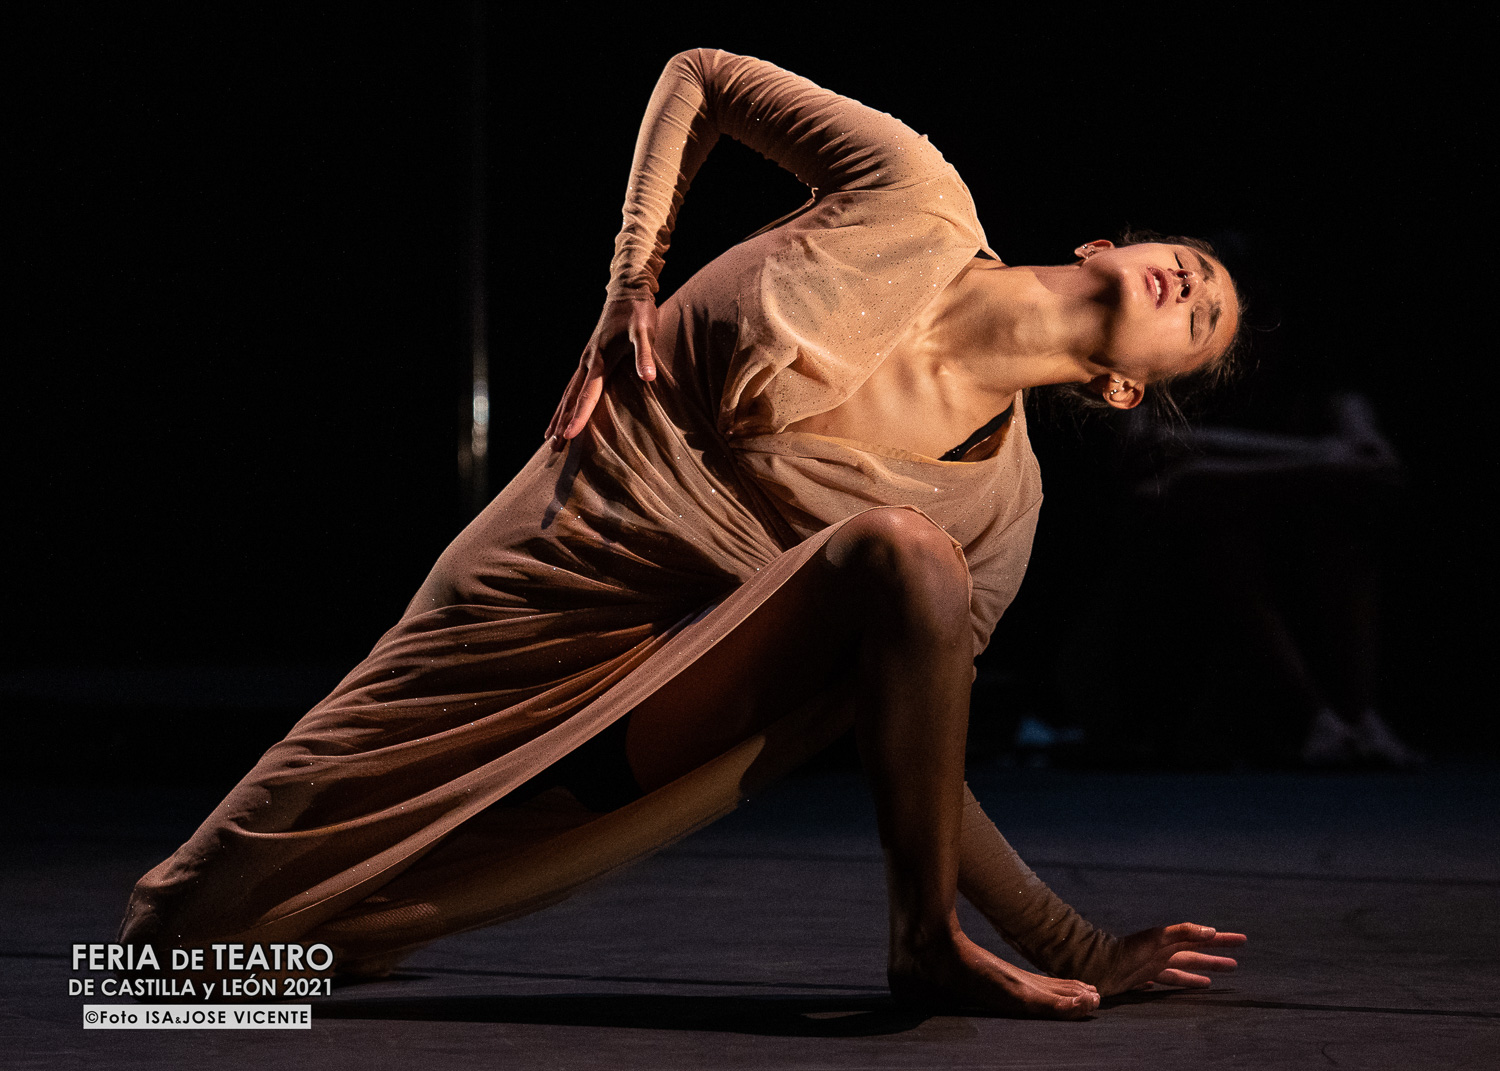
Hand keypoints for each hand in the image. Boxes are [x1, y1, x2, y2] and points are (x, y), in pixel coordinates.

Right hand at [546, 291, 657, 449]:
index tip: (569, 436)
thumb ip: (645, 355)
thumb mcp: (645, 331)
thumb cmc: (639, 312)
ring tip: (549, 439)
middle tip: (553, 448)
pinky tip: (561, 413)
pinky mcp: (589, 359)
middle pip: (570, 399)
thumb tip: (649, 378)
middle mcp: (587, 362)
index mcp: (599, 359)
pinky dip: (565, 403)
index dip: (578, 417)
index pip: (587, 394)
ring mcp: (586, 360)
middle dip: (561, 424)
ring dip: (558, 416)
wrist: (627, 291)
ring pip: (568, 393)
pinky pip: (573, 386)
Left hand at [1096, 923, 1245, 996]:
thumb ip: (1184, 932)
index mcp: (1171, 942)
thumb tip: (1211, 930)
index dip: (1222, 940)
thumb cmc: (1129, 951)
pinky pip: (1165, 981)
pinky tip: (1177, 987)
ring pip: (1182, 971)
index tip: (1243, 940)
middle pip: (1195, 957)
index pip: (1202, 939)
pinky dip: (1176, 983)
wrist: (1101, 966)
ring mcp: (1154, 966)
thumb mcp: (1158, 937)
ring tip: (1212, 982)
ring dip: (1198, 975)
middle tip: (1235, 964)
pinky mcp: (1144, 978)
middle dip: (1214, 959)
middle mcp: (1164, 953)